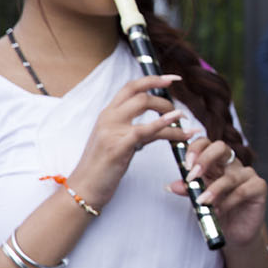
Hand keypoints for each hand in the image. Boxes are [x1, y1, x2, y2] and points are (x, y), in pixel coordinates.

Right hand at [69, 74, 191, 209]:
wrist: (84, 188)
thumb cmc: (102, 167)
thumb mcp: (115, 140)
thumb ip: (130, 127)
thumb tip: (156, 122)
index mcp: (107, 114)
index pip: (130, 87)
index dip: (153, 79)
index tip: (172, 78)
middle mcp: (108, 118)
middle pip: (139, 93)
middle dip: (164, 98)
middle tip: (179, 112)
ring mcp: (112, 131)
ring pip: (144, 105)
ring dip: (168, 111)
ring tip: (184, 121)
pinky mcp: (118, 147)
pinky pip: (145, 130)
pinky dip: (165, 125)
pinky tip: (178, 125)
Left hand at [169, 135, 267, 246]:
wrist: (235, 232)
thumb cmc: (218, 211)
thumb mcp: (199, 200)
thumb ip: (189, 190)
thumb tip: (172, 185)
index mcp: (216, 163)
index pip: (206, 143)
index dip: (195, 149)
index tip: (186, 165)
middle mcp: (232, 164)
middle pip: (221, 147)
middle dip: (205, 159)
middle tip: (192, 177)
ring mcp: (247, 174)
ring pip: (230, 176)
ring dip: (213, 190)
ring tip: (202, 203)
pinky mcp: (259, 187)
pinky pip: (243, 191)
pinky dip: (228, 202)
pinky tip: (219, 211)